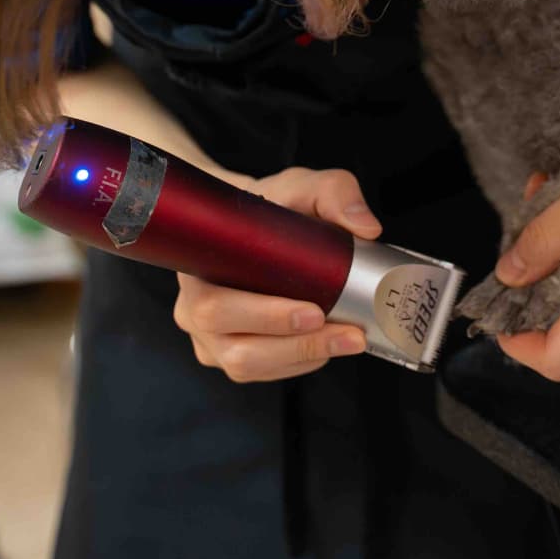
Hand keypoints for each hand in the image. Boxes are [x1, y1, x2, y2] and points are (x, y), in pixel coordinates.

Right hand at [174, 167, 380, 382]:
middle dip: (295, 344)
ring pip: (248, 365)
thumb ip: (335, 194)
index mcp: (195, 268)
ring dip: (302, 357)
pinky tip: (327, 345)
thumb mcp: (301, 186)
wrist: (255, 226)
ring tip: (347, 339)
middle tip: (345, 331)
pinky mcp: (230, 354)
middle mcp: (193, 309)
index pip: (214, 304)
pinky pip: (262, 372)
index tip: (313, 311)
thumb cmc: (269, 207)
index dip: (263, 316)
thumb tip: (366, 228)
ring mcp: (210, 338)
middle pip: (234, 346)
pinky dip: (298, 363)